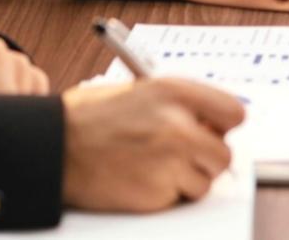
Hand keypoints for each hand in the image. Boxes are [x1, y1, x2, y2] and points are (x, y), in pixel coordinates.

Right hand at [61, 78, 245, 211]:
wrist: (55, 148)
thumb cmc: (89, 118)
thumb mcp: (139, 91)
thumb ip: (179, 104)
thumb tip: (210, 121)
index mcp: (175, 92)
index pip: (233, 112)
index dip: (223, 125)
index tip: (214, 131)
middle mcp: (178, 125)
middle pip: (224, 154)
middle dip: (206, 159)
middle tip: (183, 156)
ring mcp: (170, 160)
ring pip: (205, 181)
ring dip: (186, 179)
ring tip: (154, 166)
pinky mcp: (158, 192)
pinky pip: (180, 198)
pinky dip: (166, 195)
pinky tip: (141, 179)